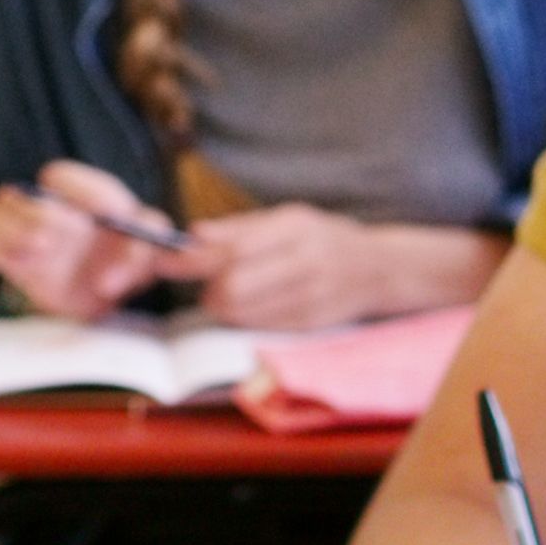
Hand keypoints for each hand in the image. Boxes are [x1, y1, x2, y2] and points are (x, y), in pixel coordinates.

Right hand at [0, 161, 195, 318]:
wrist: (110, 291)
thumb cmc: (129, 252)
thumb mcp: (151, 241)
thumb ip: (147, 241)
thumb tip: (125, 263)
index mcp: (77, 191)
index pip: (59, 177)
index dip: (75, 190)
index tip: (96, 214)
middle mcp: (43, 207)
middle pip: (16, 194)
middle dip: (34, 215)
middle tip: (52, 239)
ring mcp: (23, 234)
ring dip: (12, 230)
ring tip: (39, 248)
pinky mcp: (14, 264)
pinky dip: (4, 255)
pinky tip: (26, 266)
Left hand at [181, 206, 506, 334]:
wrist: (381, 269)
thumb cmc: (326, 238)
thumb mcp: (290, 218)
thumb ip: (241, 228)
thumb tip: (195, 233)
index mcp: (295, 229)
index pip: (233, 247)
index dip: (193, 258)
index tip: (164, 260)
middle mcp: (303, 263)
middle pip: (234, 286)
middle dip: (207, 289)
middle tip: (202, 283)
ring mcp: (309, 296)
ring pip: (243, 312)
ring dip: (222, 306)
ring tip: (225, 294)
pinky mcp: (309, 323)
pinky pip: (260, 326)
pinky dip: (244, 319)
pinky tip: (249, 307)